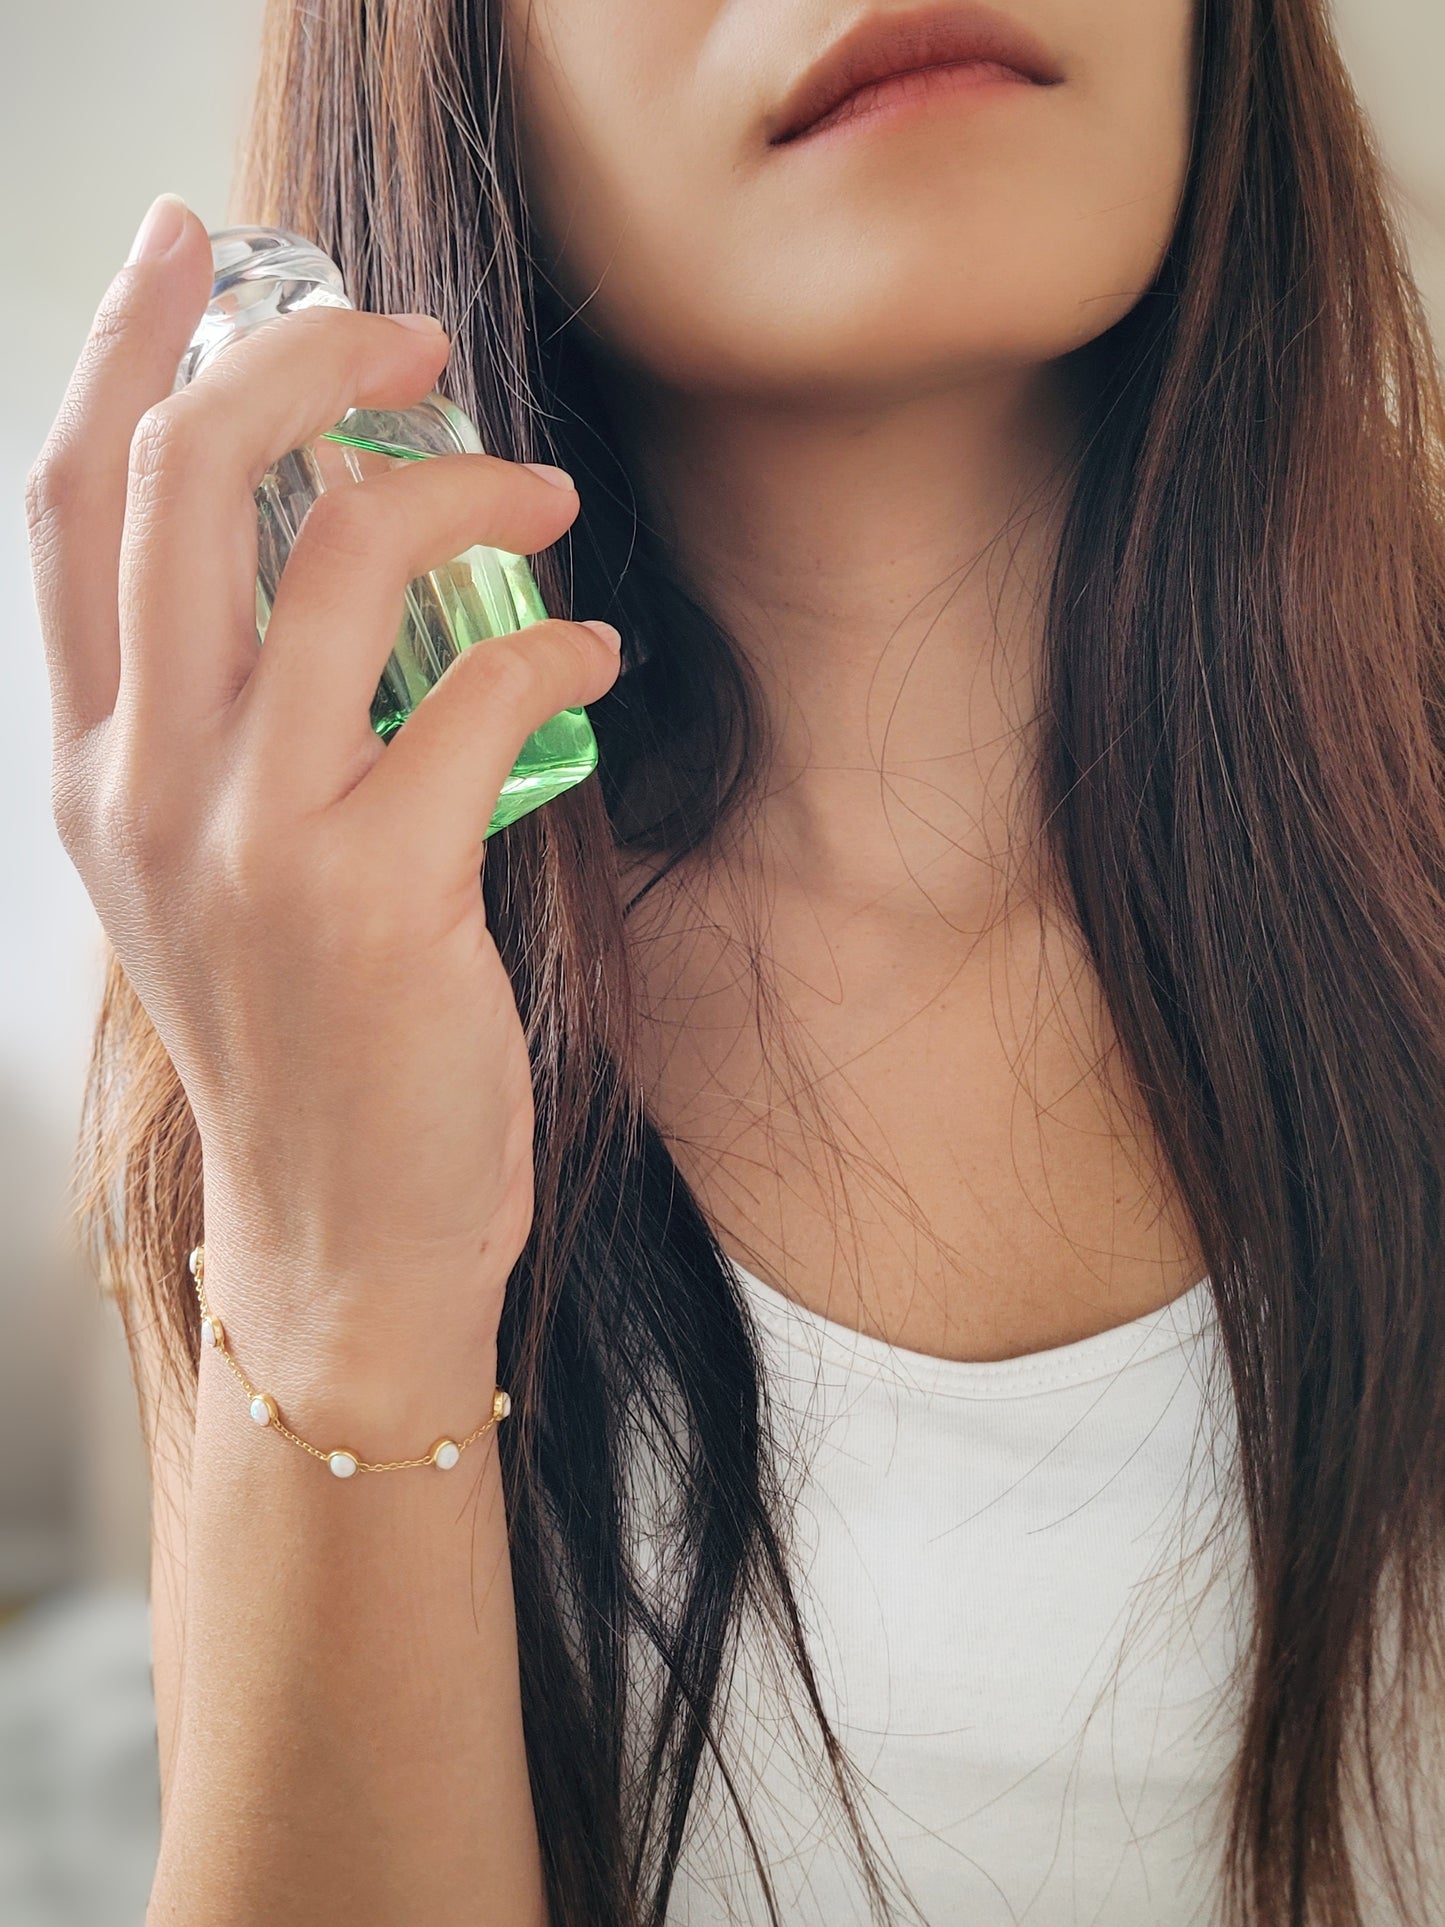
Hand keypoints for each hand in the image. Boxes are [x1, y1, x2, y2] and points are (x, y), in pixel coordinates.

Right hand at [25, 194, 620, 1382]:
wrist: (339, 1234)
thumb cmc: (303, 1042)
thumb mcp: (211, 875)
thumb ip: (233, 724)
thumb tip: (337, 559)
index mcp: (96, 766)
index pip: (72, 504)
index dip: (120, 346)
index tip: (186, 246)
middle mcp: (146, 785)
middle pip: (190, 478)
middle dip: (307, 356)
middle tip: (410, 335)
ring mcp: (252, 839)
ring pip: (345, 557)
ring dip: (467, 485)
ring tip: (541, 492)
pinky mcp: (378, 892)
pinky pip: (482, 690)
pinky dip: (554, 635)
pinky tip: (587, 643)